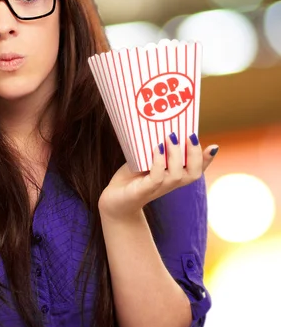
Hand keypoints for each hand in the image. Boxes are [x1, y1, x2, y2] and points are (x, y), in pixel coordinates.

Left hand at [98, 133, 217, 221]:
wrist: (113, 200)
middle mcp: (170, 184)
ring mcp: (158, 188)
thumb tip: (162, 126)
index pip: (196, 170)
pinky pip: (156, 177)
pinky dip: (158, 162)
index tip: (214, 146)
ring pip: (177, 175)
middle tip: (190, 135)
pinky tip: (157, 148)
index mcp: (174, 176)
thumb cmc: (131, 178)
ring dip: (176, 154)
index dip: (207, 160)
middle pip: (193, 173)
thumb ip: (156, 148)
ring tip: (170, 137)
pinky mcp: (143, 190)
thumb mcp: (145, 160)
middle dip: (196, 155)